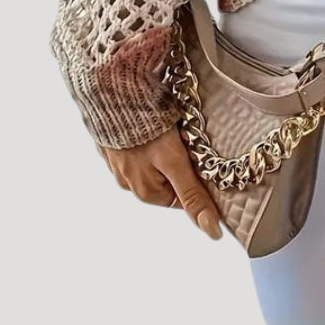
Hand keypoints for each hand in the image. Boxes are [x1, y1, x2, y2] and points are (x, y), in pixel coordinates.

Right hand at [98, 126, 221, 239]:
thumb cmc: (145, 129)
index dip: (197, 177)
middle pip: (170, 178)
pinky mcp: (117, 141)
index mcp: (146, 193)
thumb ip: (193, 195)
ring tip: (171, 126)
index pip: (183, 195)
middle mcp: (130, 182)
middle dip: (181, 161)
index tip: (203, 158)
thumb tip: (211, 230)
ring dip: (165, 146)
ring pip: (155, 160)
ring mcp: (121, 161)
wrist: (114, 95)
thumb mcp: (176, 164)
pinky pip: (140, 142)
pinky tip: (154, 120)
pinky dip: (151, 134)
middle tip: (187, 138)